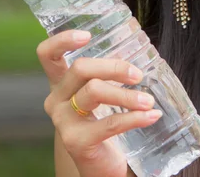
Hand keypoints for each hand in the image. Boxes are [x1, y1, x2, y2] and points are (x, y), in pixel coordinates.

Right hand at [37, 31, 161, 176]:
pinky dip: (135, 118)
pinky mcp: (76, 141)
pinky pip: (109, 123)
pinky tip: (151, 116)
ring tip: (149, 101)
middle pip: (81, 69)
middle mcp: (56, 99)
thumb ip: (110, 73)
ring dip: (127, 95)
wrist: (99, 163)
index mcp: (62, 83)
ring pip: (94, 91)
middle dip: (114, 67)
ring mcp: (63, 121)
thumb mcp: (103, 94)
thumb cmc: (102, 121)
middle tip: (138, 75)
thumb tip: (140, 48)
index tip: (87, 36)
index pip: (48, 55)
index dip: (62, 41)